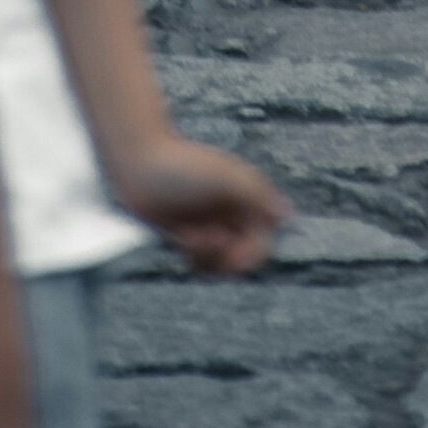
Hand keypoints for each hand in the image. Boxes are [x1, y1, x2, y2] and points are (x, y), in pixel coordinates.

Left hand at [113, 127, 284, 275]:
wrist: (137, 165)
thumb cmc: (181, 166)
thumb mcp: (224, 177)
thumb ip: (258, 196)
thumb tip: (290, 215)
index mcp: (245, 196)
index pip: (264, 239)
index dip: (252, 253)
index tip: (232, 254)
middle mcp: (231, 211)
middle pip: (244, 255)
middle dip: (226, 258)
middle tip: (206, 243)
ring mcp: (210, 222)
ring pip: (222, 261)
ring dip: (207, 256)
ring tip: (190, 237)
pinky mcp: (189, 233)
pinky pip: (200, 260)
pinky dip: (192, 255)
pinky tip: (180, 236)